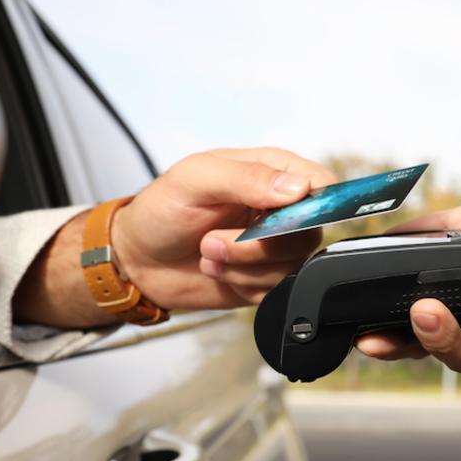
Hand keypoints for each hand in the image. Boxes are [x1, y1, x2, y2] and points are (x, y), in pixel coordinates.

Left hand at [113, 148, 335, 309]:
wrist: (138, 259)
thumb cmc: (161, 210)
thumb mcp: (194, 179)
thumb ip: (245, 177)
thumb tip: (297, 187)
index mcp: (272, 171)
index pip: (321, 184)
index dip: (311, 205)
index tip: (276, 220)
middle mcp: (281, 208)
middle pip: (309, 232)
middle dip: (259, 245)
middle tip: (214, 241)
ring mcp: (276, 245)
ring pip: (293, 265)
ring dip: (244, 267)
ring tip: (209, 253)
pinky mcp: (267, 277)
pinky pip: (278, 289)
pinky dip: (244, 285)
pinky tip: (219, 271)